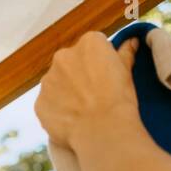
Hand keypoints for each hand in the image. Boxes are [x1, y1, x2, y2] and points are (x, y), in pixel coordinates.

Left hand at [36, 31, 140, 149]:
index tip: (104, 76)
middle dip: (78, 74)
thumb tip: (131, 42)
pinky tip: (70, 119)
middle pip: (70, 63)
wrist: (102, 129)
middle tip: (92, 93)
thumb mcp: (126, 72)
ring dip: (65, 92)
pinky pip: (47, 103)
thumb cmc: (118, 98)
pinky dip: (56, 109)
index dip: (99, 63)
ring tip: (81, 108)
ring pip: (56, 83)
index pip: (92, 48)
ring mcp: (47, 80)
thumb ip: (124, 53)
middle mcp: (63, 56)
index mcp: (88, 43)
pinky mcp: (39, 102)